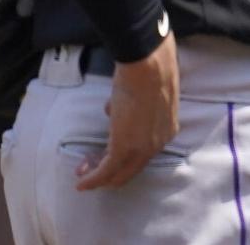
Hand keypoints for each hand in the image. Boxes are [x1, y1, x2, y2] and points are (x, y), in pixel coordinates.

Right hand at [75, 34, 180, 190]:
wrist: (148, 65)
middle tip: (91, 168)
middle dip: (111, 172)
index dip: (125, 156)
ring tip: (82, 175)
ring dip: (99, 176)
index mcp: (167, 130)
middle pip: (132, 168)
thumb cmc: (149, 70)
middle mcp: (158, 144)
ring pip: (118, 173)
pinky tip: (82, 183)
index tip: (107, 153)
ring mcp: (141, 148)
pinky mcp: (123, 148)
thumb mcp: (145, 93)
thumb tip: (113, 109)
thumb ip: (133, 107)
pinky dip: (92, 180)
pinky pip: (106, 171)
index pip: (145, 153)